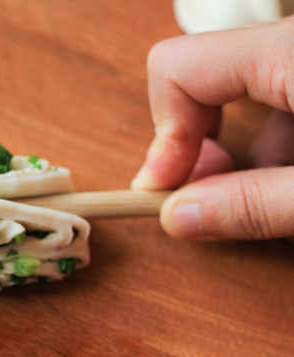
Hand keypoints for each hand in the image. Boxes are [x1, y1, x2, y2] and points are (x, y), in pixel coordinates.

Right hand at [132, 17, 293, 239]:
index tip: (165, 190)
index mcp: (292, 52)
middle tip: (211, 199)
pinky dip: (283, 146)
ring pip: (252, 96)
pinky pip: (288, 96)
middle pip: (208, 81)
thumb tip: (178, 217)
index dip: (161, 134)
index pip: (178, 67)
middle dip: (200, 147)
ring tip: (278, 207)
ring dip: (247, 155)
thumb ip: (256, 205)